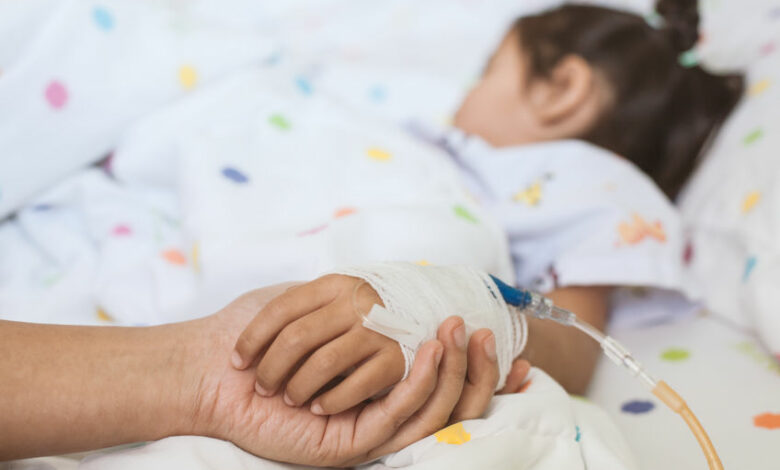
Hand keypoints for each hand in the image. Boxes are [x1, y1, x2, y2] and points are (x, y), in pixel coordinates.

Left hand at [191, 284, 530, 465]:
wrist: (208, 360)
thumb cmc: (250, 333)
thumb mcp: (305, 302)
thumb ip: (351, 304)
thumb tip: (395, 288)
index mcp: (364, 377)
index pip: (430, 370)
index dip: (464, 355)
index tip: (488, 327)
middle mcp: (367, 403)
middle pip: (439, 392)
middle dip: (473, 366)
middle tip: (485, 328)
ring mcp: (359, 424)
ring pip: (425, 408)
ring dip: (450, 370)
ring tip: (459, 329)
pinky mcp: (348, 442)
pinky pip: (396, 418)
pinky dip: (418, 386)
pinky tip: (429, 351)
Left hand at [231, 275, 406, 414]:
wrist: (410, 315)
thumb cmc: (356, 313)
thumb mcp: (325, 296)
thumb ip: (301, 303)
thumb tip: (263, 324)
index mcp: (335, 284)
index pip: (281, 309)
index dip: (253, 336)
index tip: (237, 360)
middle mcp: (358, 302)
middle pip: (297, 337)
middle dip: (271, 367)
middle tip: (262, 387)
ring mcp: (380, 331)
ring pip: (324, 362)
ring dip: (298, 386)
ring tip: (289, 398)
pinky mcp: (396, 361)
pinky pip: (357, 385)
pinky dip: (332, 400)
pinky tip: (318, 407)